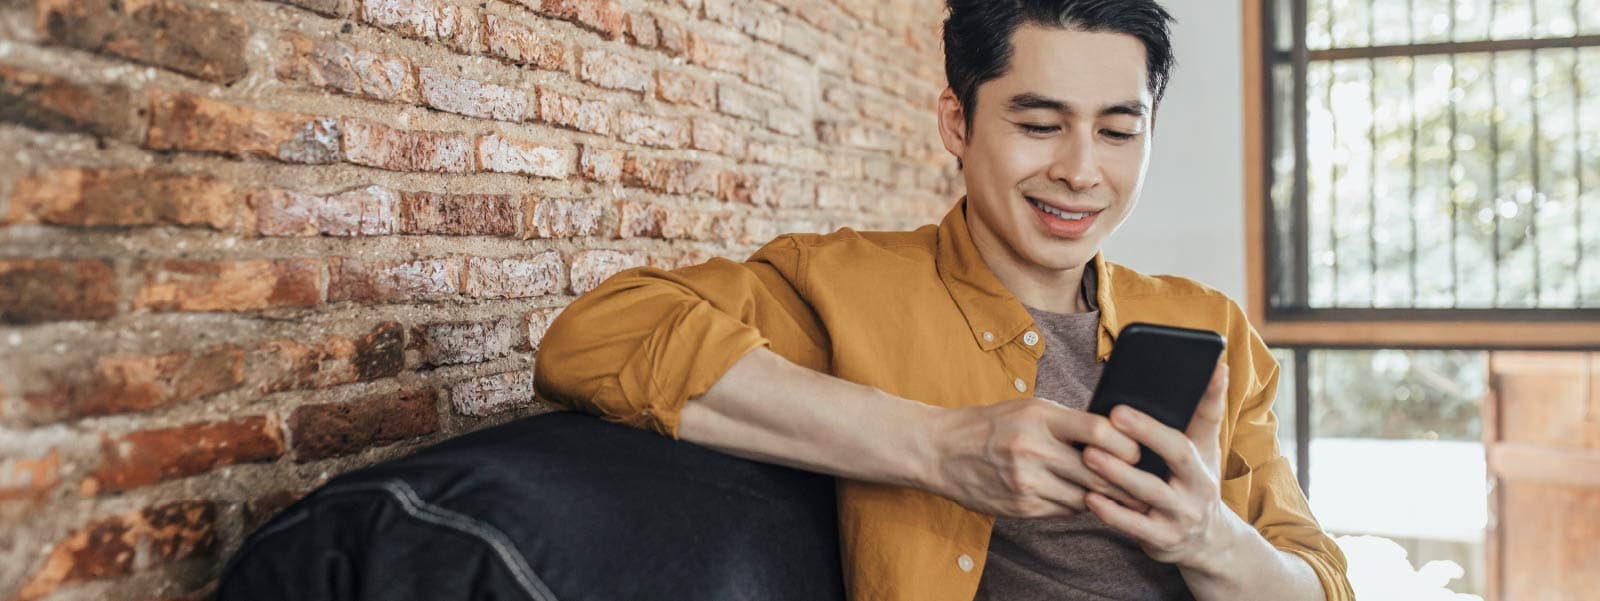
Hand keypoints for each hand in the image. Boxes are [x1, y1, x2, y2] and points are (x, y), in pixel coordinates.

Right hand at [923, 397, 1151, 517]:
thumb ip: (1068, 421)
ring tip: (1113, 491)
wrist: (941, 450)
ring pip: (1085, 496)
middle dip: (1124, 479)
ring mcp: (1026, 481)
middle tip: (1140, 481)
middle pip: (1098, 471)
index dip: (1126, 444)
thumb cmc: (990, 425)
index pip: (1099, 432)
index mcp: (1039, 417)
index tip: (1135, 450)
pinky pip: (1064, 510)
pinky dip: (1075, 504)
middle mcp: (1033, 449)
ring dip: (1101, 496)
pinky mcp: (1020, 506)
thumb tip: (1116, 434)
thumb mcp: (1028, 408)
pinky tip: (1073, 494)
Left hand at [1081, 362, 1233, 566]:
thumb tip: (1216, 365)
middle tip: (1108, 418)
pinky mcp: (1162, 541)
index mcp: (1201, 465)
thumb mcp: (1206, 447)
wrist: (1208, 540)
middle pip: (1170, 464)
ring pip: (1147, 496)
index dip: (1153, 426)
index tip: (1121, 407)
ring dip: (1117, 476)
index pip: (1181, 441)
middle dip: (1140, 441)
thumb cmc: (1195, 480)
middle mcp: (1195, 493)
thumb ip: (1206, 409)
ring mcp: (1179, 519)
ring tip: (1088, 456)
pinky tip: (1089, 497)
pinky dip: (1111, 513)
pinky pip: (1134, 527)